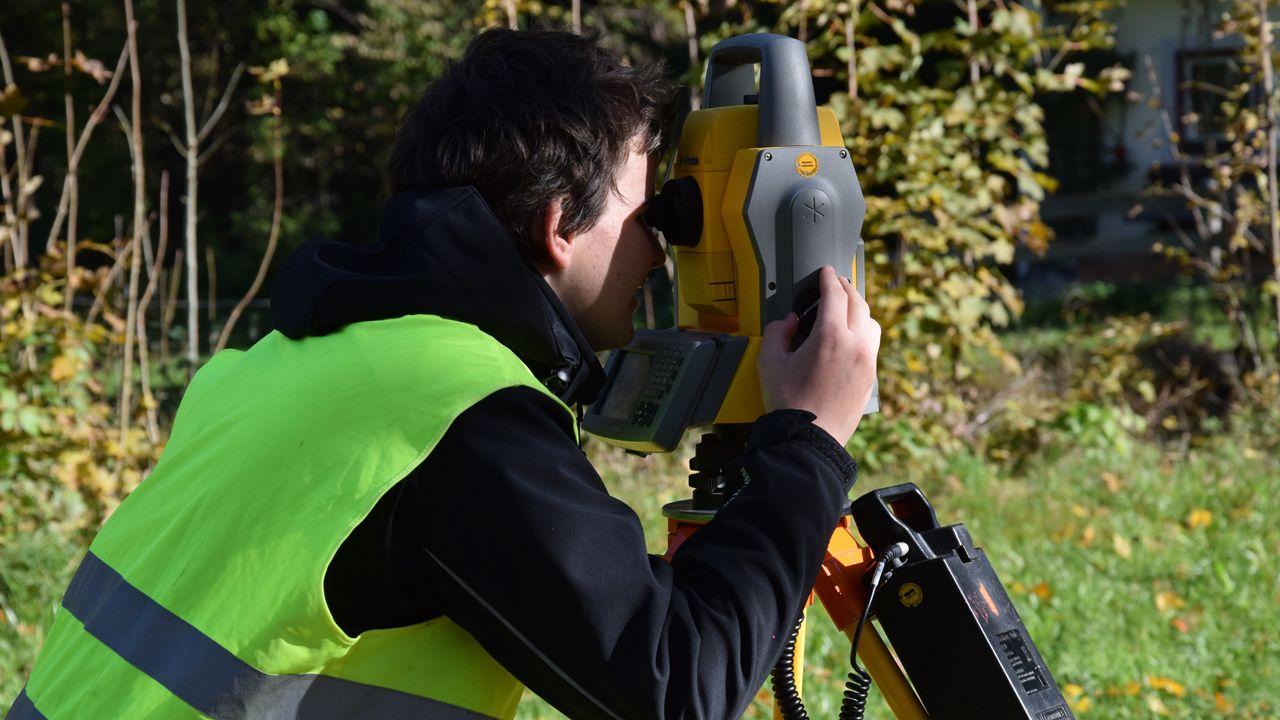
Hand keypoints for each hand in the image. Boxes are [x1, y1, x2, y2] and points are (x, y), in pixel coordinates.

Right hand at [758, 266, 880, 445]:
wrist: (808, 439)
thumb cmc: (788, 404)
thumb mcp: (769, 362)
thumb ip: (777, 333)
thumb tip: (789, 322)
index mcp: (831, 337)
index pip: (835, 294)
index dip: (829, 278)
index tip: (826, 272)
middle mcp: (856, 345)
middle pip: (858, 304)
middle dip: (846, 288)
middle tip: (836, 283)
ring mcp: (867, 362)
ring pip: (871, 323)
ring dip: (859, 308)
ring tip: (847, 307)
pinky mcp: (870, 378)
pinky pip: (872, 344)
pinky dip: (864, 330)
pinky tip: (852, 336)